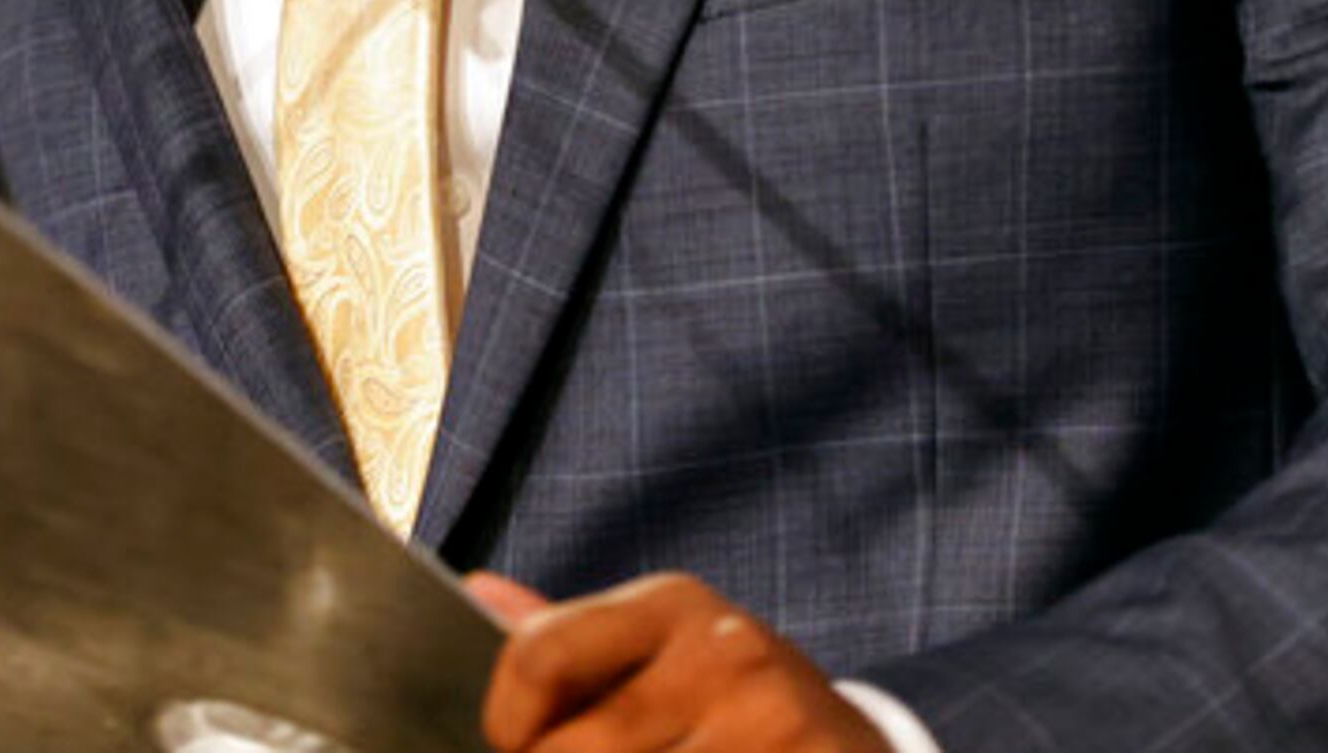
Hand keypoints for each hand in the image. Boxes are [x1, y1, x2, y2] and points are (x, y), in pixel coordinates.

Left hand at [467, 570, 888, 751]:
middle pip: (573, 750)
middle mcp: (723, 651)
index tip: (512, 747)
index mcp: (672, 605)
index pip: (539, 656)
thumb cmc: (730, 707)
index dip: (505, 723)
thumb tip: (477, 590)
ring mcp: (767, 719)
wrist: (849, 750)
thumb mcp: (660, 654)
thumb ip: (566, 640)